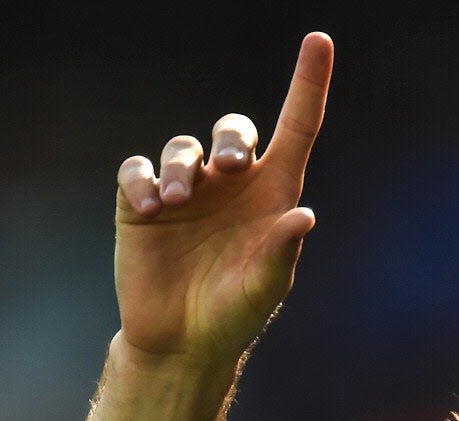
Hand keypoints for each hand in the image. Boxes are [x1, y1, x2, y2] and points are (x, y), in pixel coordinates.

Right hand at [112, 32, 332, 363]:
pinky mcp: (143, 204)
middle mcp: (230, 186)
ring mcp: (187, 191)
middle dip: (230, 138)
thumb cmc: (234, 315)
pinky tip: (151, 207)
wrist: (180, 342)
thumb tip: (304, 215)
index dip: (309, 85)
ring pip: (183, 149)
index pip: (296, 130)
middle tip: (230, 165)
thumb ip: (281, 252)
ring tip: (177, 203)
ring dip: (181, 168)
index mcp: (272, 196)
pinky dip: (142, 180)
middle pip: (233, 132)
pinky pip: (137, 170)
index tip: (320, 41)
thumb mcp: (264, 288)